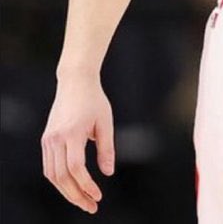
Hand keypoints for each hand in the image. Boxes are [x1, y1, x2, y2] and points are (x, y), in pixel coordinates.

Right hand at [41, 74, 114, 213]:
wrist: (75, 82)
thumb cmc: (94, 100)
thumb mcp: (105, 121)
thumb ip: (106, 148)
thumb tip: (108, 173)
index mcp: (72, 132)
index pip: (76, 167)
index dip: (86, 185)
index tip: (98, 195)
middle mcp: (56, 138)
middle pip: (62, 176)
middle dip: (76, 195)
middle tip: (91, 206)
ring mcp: (48, 140)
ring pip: (52, 175)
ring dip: (66, 192)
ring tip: (83, 201)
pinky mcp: (46, 140)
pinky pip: (49, 167)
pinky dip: (59, 181)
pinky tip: (72, 187)